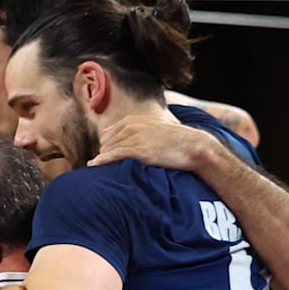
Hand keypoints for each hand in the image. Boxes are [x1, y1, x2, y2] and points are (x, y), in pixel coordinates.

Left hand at [90, 114, 215, 170]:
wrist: (193, 146)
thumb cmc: (175, 140)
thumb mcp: (153, 127)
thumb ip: (136, 129)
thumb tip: (122, 137)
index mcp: (133, 120)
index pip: (108, 134)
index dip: (105, 146)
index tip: (102, 155)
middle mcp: (132, 127)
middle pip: (106, 143)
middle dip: (104, 153)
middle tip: (101, 165)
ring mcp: (135, 138)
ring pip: (108, 149)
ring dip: (102, 159)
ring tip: (96, 168)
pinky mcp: (139, 150)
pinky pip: (114, 155)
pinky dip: (102, 161)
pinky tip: (94, 165)